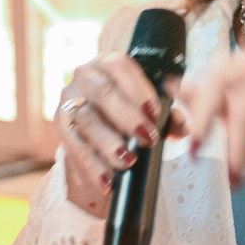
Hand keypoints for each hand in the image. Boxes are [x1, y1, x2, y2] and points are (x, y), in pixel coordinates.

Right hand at [57, 53, 187, 215]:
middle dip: (127, 117)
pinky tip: (108, 180)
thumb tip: (182, 125)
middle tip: (147, 139)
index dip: (139, 90)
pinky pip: (75, 147)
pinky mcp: (62, 127)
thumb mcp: (151, 109)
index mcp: (108, 64)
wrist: (102, 124)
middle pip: (102, 92)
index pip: (120, 66)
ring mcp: (69, 101)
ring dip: (108, 143)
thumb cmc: (130, 109)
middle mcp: (85, 76)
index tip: (155, 113)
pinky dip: (93, 166)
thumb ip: (169, 116)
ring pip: (86, 120)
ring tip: (128, 161)